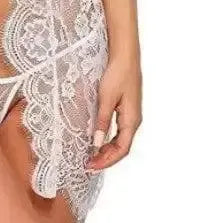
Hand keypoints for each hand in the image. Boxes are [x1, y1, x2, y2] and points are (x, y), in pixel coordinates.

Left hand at [86, 52, 141, 171]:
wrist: (125, 56)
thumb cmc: (118, 74)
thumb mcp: (106, 98)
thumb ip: (101, 121)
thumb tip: (96, 142)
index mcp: (132, 120)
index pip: (122, 150)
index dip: (107, 161)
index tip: (91, 166)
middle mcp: (134, 120)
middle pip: (122, 147)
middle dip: (106, 158)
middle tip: (88, 164)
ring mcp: (131, 114)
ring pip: (120, 139)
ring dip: (107, 149)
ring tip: (92, 155)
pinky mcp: (126, 108)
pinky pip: (119, 130)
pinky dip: (109, 138)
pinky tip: (99, 138)